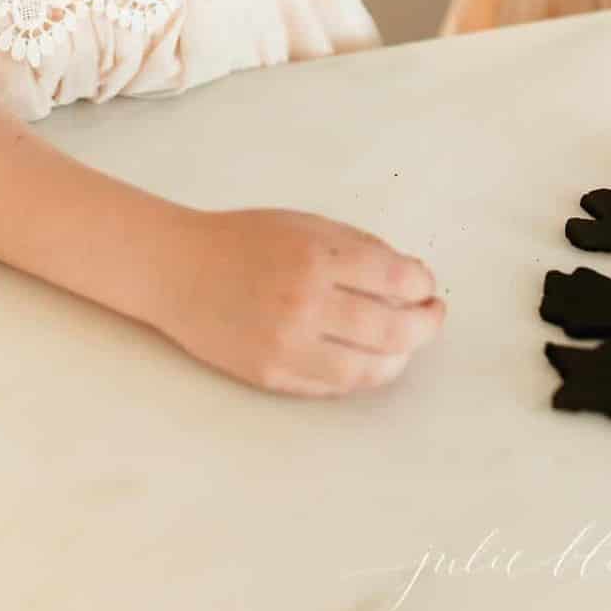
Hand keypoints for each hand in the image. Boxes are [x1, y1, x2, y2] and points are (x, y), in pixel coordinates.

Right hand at [152, 206, 445, 395]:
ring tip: (405, 346)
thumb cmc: (242, 240)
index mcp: (316, 255)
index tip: (426, 286)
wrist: (178, 269)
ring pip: (368, 370)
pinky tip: (369, 361)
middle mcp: (305, 302)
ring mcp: (288, 345)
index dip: (422, 285)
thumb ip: (357, 247)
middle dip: (425, 326)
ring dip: (399, 359)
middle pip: (392, 330)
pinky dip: (360, 376)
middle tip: (432, 318)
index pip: (396, 278)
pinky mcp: (272, 375)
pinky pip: (332, 386)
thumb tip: (410, 275)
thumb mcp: (303, 224)